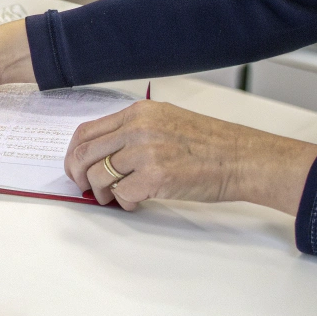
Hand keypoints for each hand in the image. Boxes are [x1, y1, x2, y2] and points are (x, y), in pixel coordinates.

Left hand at [65, 100, 316, 214]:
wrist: (242, 158)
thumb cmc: (211, 143)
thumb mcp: (167, 121)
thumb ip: (134, 131)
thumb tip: (104, 154)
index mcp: (138, 113)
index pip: (87, 131)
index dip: (74, 153)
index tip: (75, 167)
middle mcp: (138, 128)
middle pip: (85, 153)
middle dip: (78, 175)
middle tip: (84, 188)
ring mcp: (146, 152)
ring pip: (99, 176)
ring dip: (101, 192)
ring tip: (114, 198)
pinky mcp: (155, 177)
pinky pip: (122, 194)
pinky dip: (124, 203)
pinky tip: (136, 203)